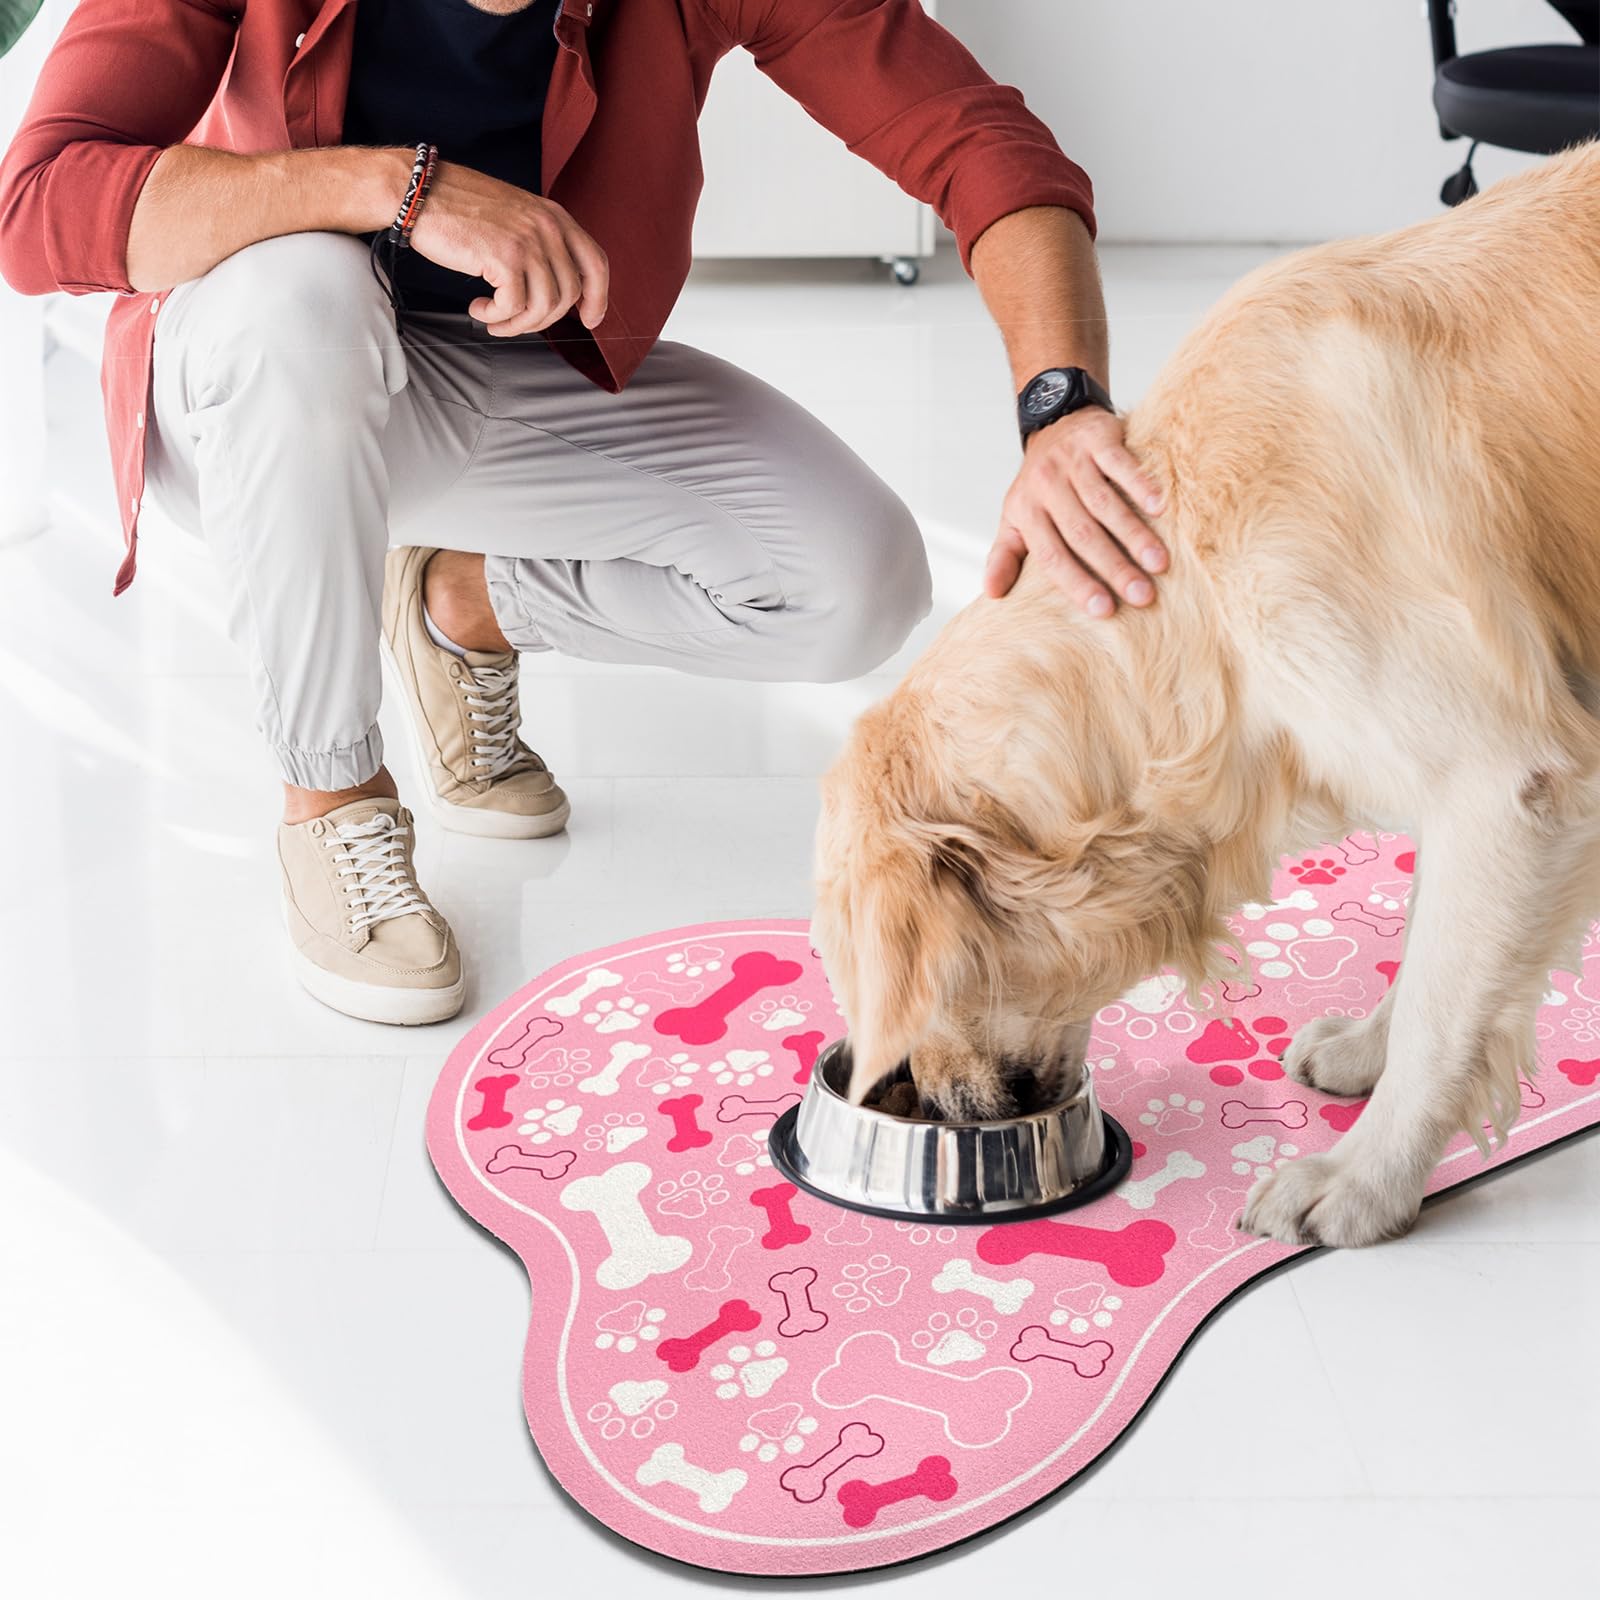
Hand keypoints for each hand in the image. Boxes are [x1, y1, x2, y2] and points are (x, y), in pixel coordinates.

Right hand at [408, 161, 608, 335]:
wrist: (421, 192)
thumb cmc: (461, 209)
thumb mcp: (516, 218)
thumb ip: (541, 245)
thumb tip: (558, 293)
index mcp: (555, 217)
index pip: (596, 263)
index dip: (598, 298)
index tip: (590, 319)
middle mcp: (548, 228)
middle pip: (569, 295)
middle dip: (543, 319)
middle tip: (515, 321)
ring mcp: (528, 242)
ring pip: (544, 307)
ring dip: (517, 324)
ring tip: (495, 320)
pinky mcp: (504, 258)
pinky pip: (514, 308)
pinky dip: (496, 318)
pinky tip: (479, 309)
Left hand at [986, 407, 1167, 614]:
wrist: (1053, 420)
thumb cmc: (1039, 485)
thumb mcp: (1015, 518)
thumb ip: (1005, 556)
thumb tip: (992, 595)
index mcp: (1027, 512)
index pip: (1053, 556)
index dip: (1078, 584)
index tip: (1105, 611)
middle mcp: (1047, 487)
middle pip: (1083, 535)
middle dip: (1114, 568)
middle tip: (1142, 596)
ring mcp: (1072, 461)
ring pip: (1104, 504)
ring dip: (1133, 535)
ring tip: (1159, 564)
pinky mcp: (1097, 438)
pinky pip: (1120, 464)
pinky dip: (1140, 485)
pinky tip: (1159, 509)